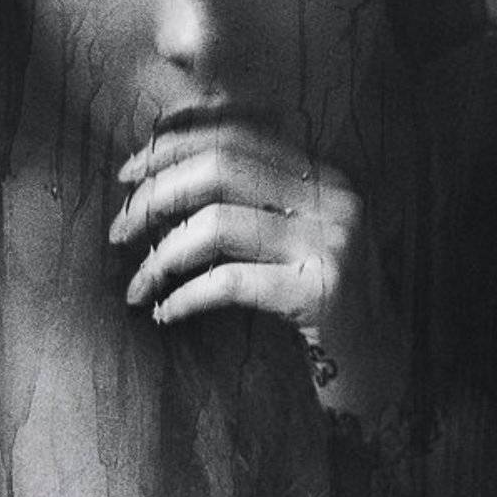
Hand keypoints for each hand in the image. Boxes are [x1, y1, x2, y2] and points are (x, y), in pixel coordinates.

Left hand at [109, 123, 406, 416]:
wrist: (377, 363)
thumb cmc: (318, 300)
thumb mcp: (294, 236)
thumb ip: (252, 199)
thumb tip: (161, 168)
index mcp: (324, 174)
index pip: (237, 133)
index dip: (174, 146)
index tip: (128, 173)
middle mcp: (334, 198)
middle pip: (221, 167)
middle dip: (157, 195)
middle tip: (119, 229)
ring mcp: (332, 243)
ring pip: (218, 224)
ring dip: (161, 255)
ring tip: (136, 284)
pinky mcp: (322, 291)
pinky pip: (230, 282)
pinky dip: (185, 297)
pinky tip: (164, 313)